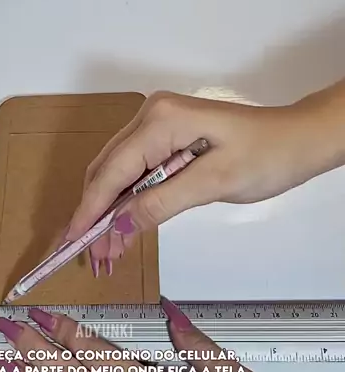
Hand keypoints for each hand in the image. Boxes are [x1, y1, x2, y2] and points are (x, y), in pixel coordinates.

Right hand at [64, 88, 338, 268]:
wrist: (299, 139)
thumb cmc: (267, 155)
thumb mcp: (212, 183)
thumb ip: (161, 203)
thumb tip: (119, 225)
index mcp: (160, 120)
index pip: (112, 171)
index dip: (90, 209)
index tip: (72, 242)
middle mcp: (150, 116)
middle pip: (107, 170)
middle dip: (96, 214)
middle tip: (92, 255)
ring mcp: (157, 125)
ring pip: (117, 172)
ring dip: (110, 210)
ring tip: (107, 250)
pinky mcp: (166, 138)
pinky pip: (136, 170)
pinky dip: (128, 200)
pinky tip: (125, 226)